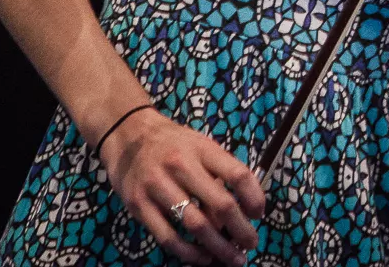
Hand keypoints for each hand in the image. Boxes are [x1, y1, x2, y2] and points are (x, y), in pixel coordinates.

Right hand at [99, 107, 264, 265]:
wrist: (128, 134)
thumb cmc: (173, 143)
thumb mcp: (201, 147)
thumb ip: (219, 174)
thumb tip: (239, 212)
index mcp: (203, 149)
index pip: (238, 174)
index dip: (254, 197)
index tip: (259, 214)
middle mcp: (181, 166)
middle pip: (220, 204)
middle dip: (241, 229)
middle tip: (251, 243)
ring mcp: (158, 187)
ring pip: (195, 225)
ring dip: (218, 247)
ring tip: (233, 258)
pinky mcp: (139, 206)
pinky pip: (168, 237)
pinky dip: (189, 252)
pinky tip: (204, 258)